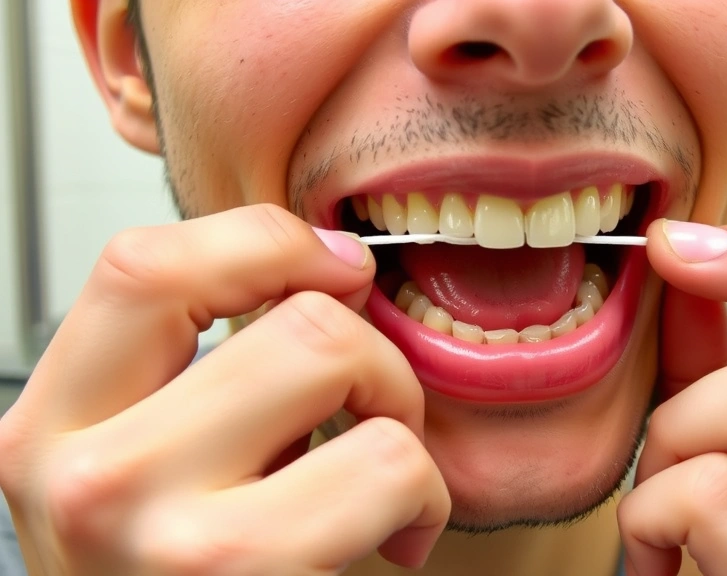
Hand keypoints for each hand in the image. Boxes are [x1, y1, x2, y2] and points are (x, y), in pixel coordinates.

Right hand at [0, 205, 449, 574]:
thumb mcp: (156, 465)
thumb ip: (203, 369)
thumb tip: (328, 272)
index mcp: (51, 423)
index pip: (147, 263)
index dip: (266, 242)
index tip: (337, 271)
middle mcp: (82, 474)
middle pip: (286, 316)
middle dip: (370, 352)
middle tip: (370, 415)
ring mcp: (159, 534)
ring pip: (337, 360)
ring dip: (398, 416)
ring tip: (382, 479)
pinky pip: (387, 465)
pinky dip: (424, 496)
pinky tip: (395, 539)